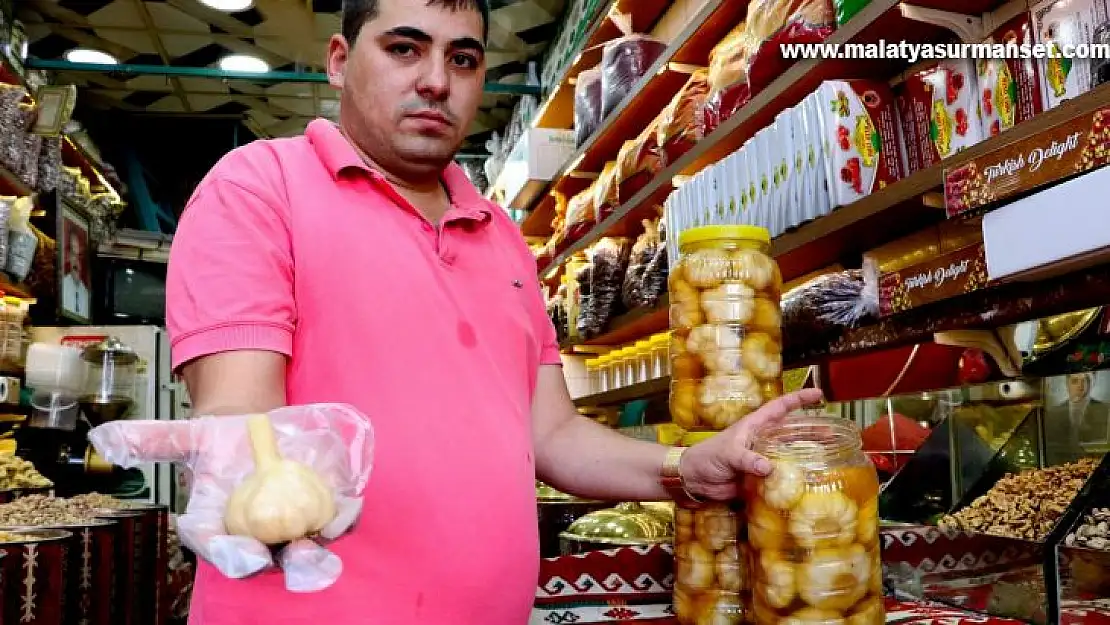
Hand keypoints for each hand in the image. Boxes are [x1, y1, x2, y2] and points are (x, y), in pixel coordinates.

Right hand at [87, 404, 374, 591]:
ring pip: (305, 550)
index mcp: (219, 527)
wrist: (258, 428)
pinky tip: (349, 508)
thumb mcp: (188, 435)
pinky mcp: (323, 509)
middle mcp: (256, 536)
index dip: (232, 556)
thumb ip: (152, 440)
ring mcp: (292, 526)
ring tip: (324, 553)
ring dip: (317, 556)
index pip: (222, 550)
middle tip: (299, 561)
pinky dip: (343, 517)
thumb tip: (104, 437)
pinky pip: (336, 520)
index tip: (245, 557)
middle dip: (286, 566)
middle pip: (270, 562)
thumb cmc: (220, 440)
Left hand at [678, 389, 824, 500]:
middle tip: (834, 434)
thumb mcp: (727, 454)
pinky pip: (782, 476)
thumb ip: (747, 459)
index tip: (818, 394)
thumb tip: (768, 468)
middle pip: (792, 432)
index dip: (798, 399)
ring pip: (790, 454)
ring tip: (830, 458)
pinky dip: (794, 478)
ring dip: (807, 455)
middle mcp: (763, 440)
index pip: (780, 408)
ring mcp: (763, 458)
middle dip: (812, 431)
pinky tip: (809, 482)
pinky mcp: (761, 477)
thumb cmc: (708, 457)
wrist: (694, 479)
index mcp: (755, 426)